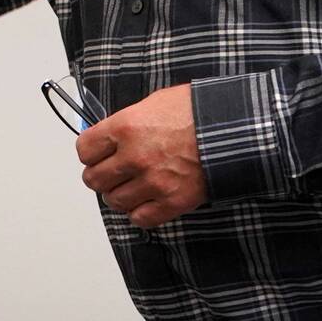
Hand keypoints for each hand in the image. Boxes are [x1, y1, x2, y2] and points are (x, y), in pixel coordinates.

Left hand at [75, 83, 208, 228]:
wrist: (237, 128)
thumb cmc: (199, 110)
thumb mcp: (155, 102)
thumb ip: (128, 121)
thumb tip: (109, 136)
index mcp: (125, 127)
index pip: (84, 149)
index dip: (90, 152)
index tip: (96, 153)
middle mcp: (134, 156)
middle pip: (94, 179)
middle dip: (100, 176)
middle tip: (112, 173)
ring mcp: (153, 181)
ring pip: (114, 201)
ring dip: (119, 195)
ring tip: (130, 187)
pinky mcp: (173, 201)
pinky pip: (140, 218)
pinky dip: (140, 212)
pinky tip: (146, 201)